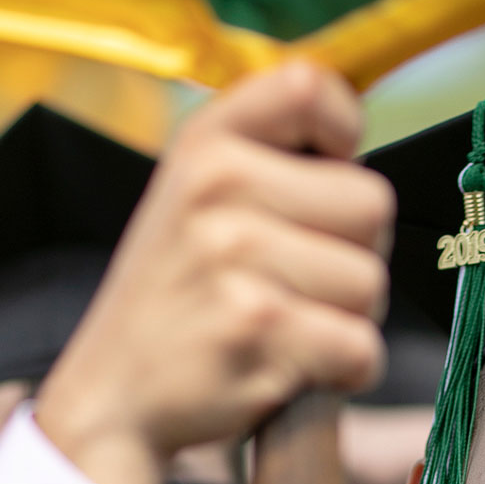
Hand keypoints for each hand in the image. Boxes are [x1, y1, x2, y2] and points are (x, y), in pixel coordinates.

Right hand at [37, 60, 393, 483]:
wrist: (113, 397)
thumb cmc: (179, 297)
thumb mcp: (194, 201)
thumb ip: (265, 160)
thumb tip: (356, 143)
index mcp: (204, 144)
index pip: (309, 86)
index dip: (345, 130)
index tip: (330, 170)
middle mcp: (215, 187)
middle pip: (371, 205)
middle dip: (354, 254)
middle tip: (298, 283)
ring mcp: (234, 257)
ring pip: (371, 283)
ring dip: (348, 319)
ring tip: (287, 327)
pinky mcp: (257, 328)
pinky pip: (361, 347)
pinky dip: (345, 371)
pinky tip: (294, 368)